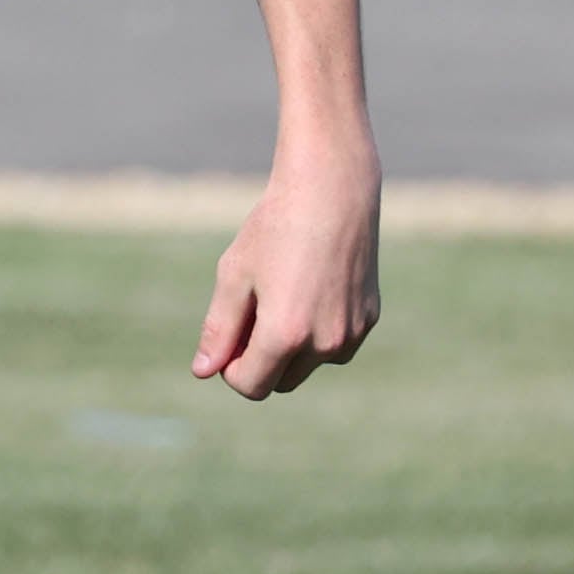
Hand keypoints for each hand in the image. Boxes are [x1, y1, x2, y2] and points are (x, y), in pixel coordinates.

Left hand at [193, 131, 381, 399]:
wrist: (333, 188)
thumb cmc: (276, 227)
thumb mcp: (236, 274)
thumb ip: (219, 328)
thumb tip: (203, 372)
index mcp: (285, 334)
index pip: (250, 385)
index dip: (231, 366)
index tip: (230, 332)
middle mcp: (324, 342)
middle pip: (280, 381)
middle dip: (261, 359)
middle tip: (254, 310)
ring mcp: (351, 333)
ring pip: (309, 365)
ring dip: (292, 348)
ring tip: (284, 293)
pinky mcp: (369, 319)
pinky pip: (336, 345)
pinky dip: (319, 332)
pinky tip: (313, 286)